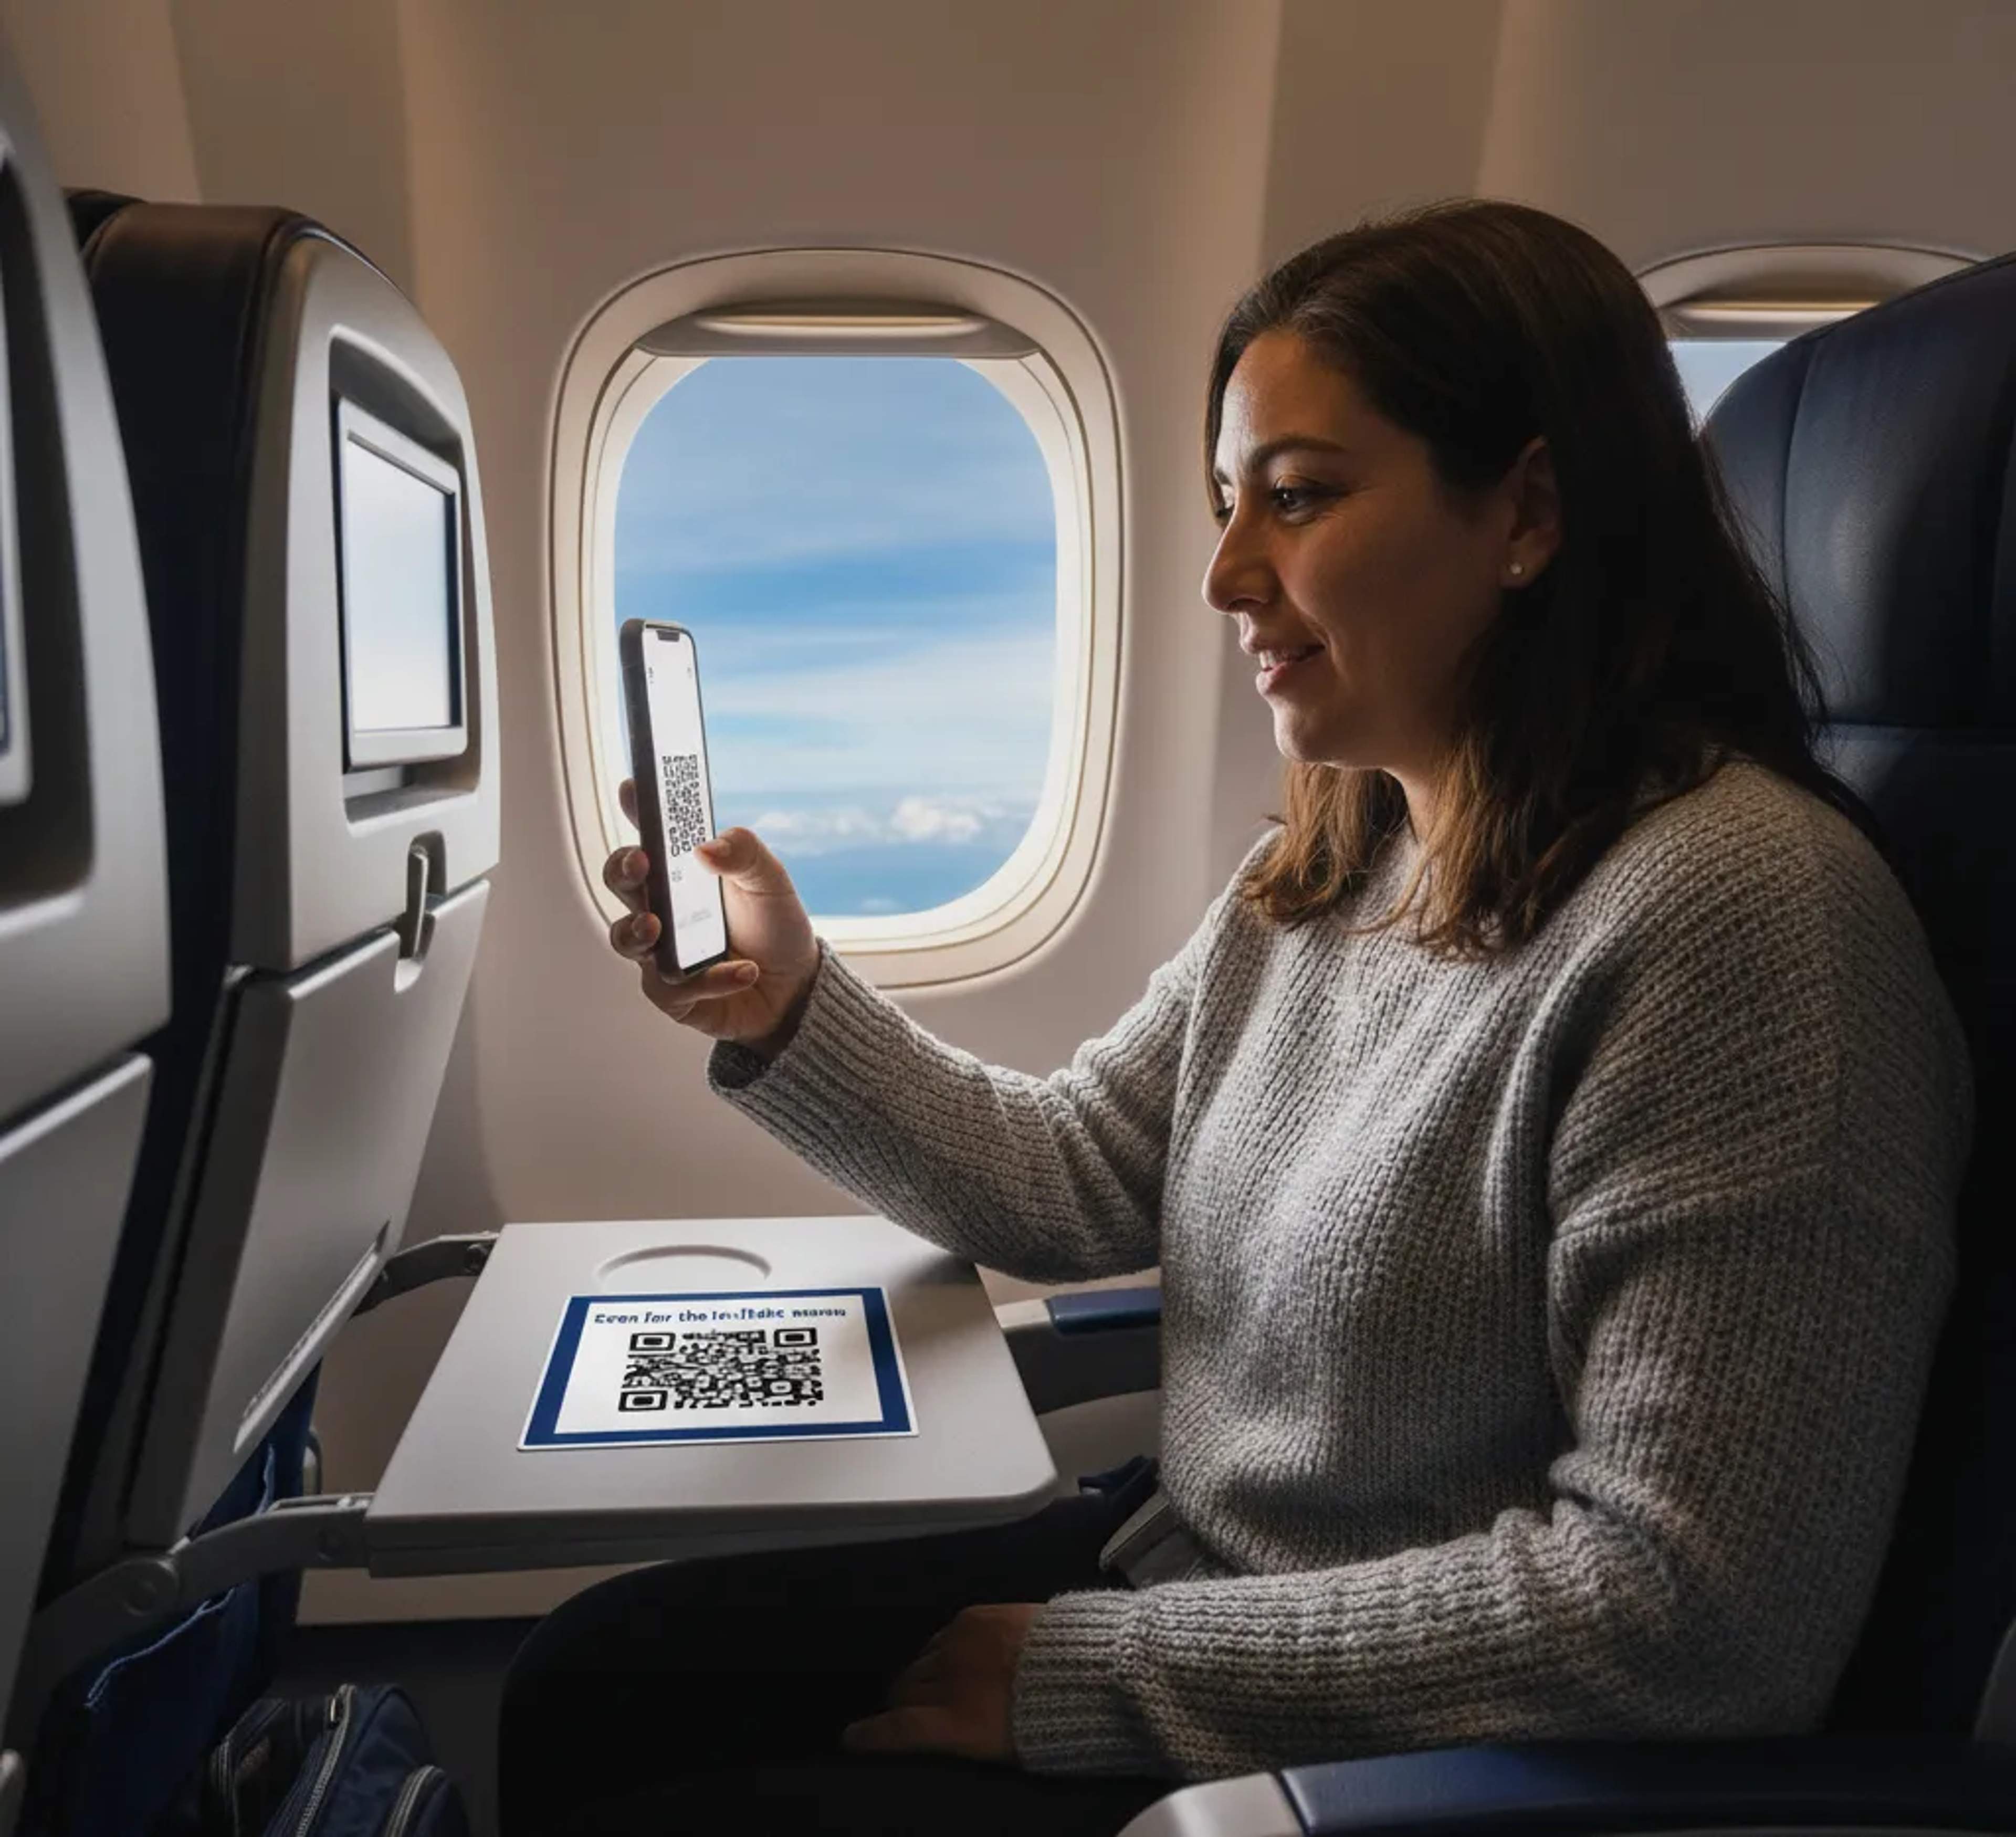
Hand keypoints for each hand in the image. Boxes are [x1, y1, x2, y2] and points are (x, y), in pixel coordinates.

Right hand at [604, 778, 820, 1056]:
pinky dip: (710, 980)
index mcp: (682, 873)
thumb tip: (704, 848)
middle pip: (622, 882)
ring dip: (636, 930)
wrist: (795, 987)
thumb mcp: (771, 882)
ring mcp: (661, 951)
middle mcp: (663, 908)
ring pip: (625, 938)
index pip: (652, 834)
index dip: (638, 809)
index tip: (633, 788)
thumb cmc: (775, 927)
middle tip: (641, 863)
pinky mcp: (672, 994)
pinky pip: (673, 987)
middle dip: (623, 870)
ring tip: (658, 926)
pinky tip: (745, 972)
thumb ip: (744, 854)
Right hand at [839, 1603, 1042, 1764]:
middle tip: (907, 1712)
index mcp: (960, 1722)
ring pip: (919, 1661)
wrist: (1093, 1665)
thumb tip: (939, 1737)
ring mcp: (961, 1643)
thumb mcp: (1006, 1750)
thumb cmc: (1056, 1718)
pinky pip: (940, 1635)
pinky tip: (954, 1657)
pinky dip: (940, 1650)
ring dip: (921, 1675)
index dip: (870, 1735)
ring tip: (933, 1684)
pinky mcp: (975, 1616)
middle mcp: (953, 1679)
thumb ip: (963, 1739)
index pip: (898, 1728)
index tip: (851, 1739)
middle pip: (904, 1692)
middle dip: (900, 1704)